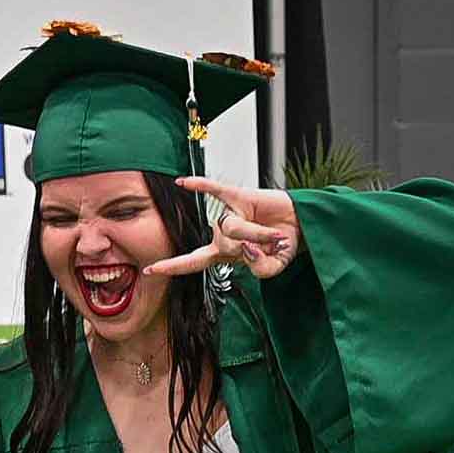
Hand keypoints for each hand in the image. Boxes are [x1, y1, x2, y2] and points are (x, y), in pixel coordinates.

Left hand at [144, 177, 300, 280]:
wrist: (304, 223)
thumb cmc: (285, 244)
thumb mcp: (274, 268)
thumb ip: (259, 269)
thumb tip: (245, 248)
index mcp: (223, 253)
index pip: (192, 263)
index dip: (172, 267)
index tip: (150, 270)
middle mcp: (221, 235)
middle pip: (225, 244)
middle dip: (252, 247)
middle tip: (273, 245)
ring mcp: (229, 214)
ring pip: (230, 226)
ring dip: (257, 232)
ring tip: (275, 234)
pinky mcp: (239, 196)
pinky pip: (215, 189)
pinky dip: (200, 185)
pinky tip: (182, 182)